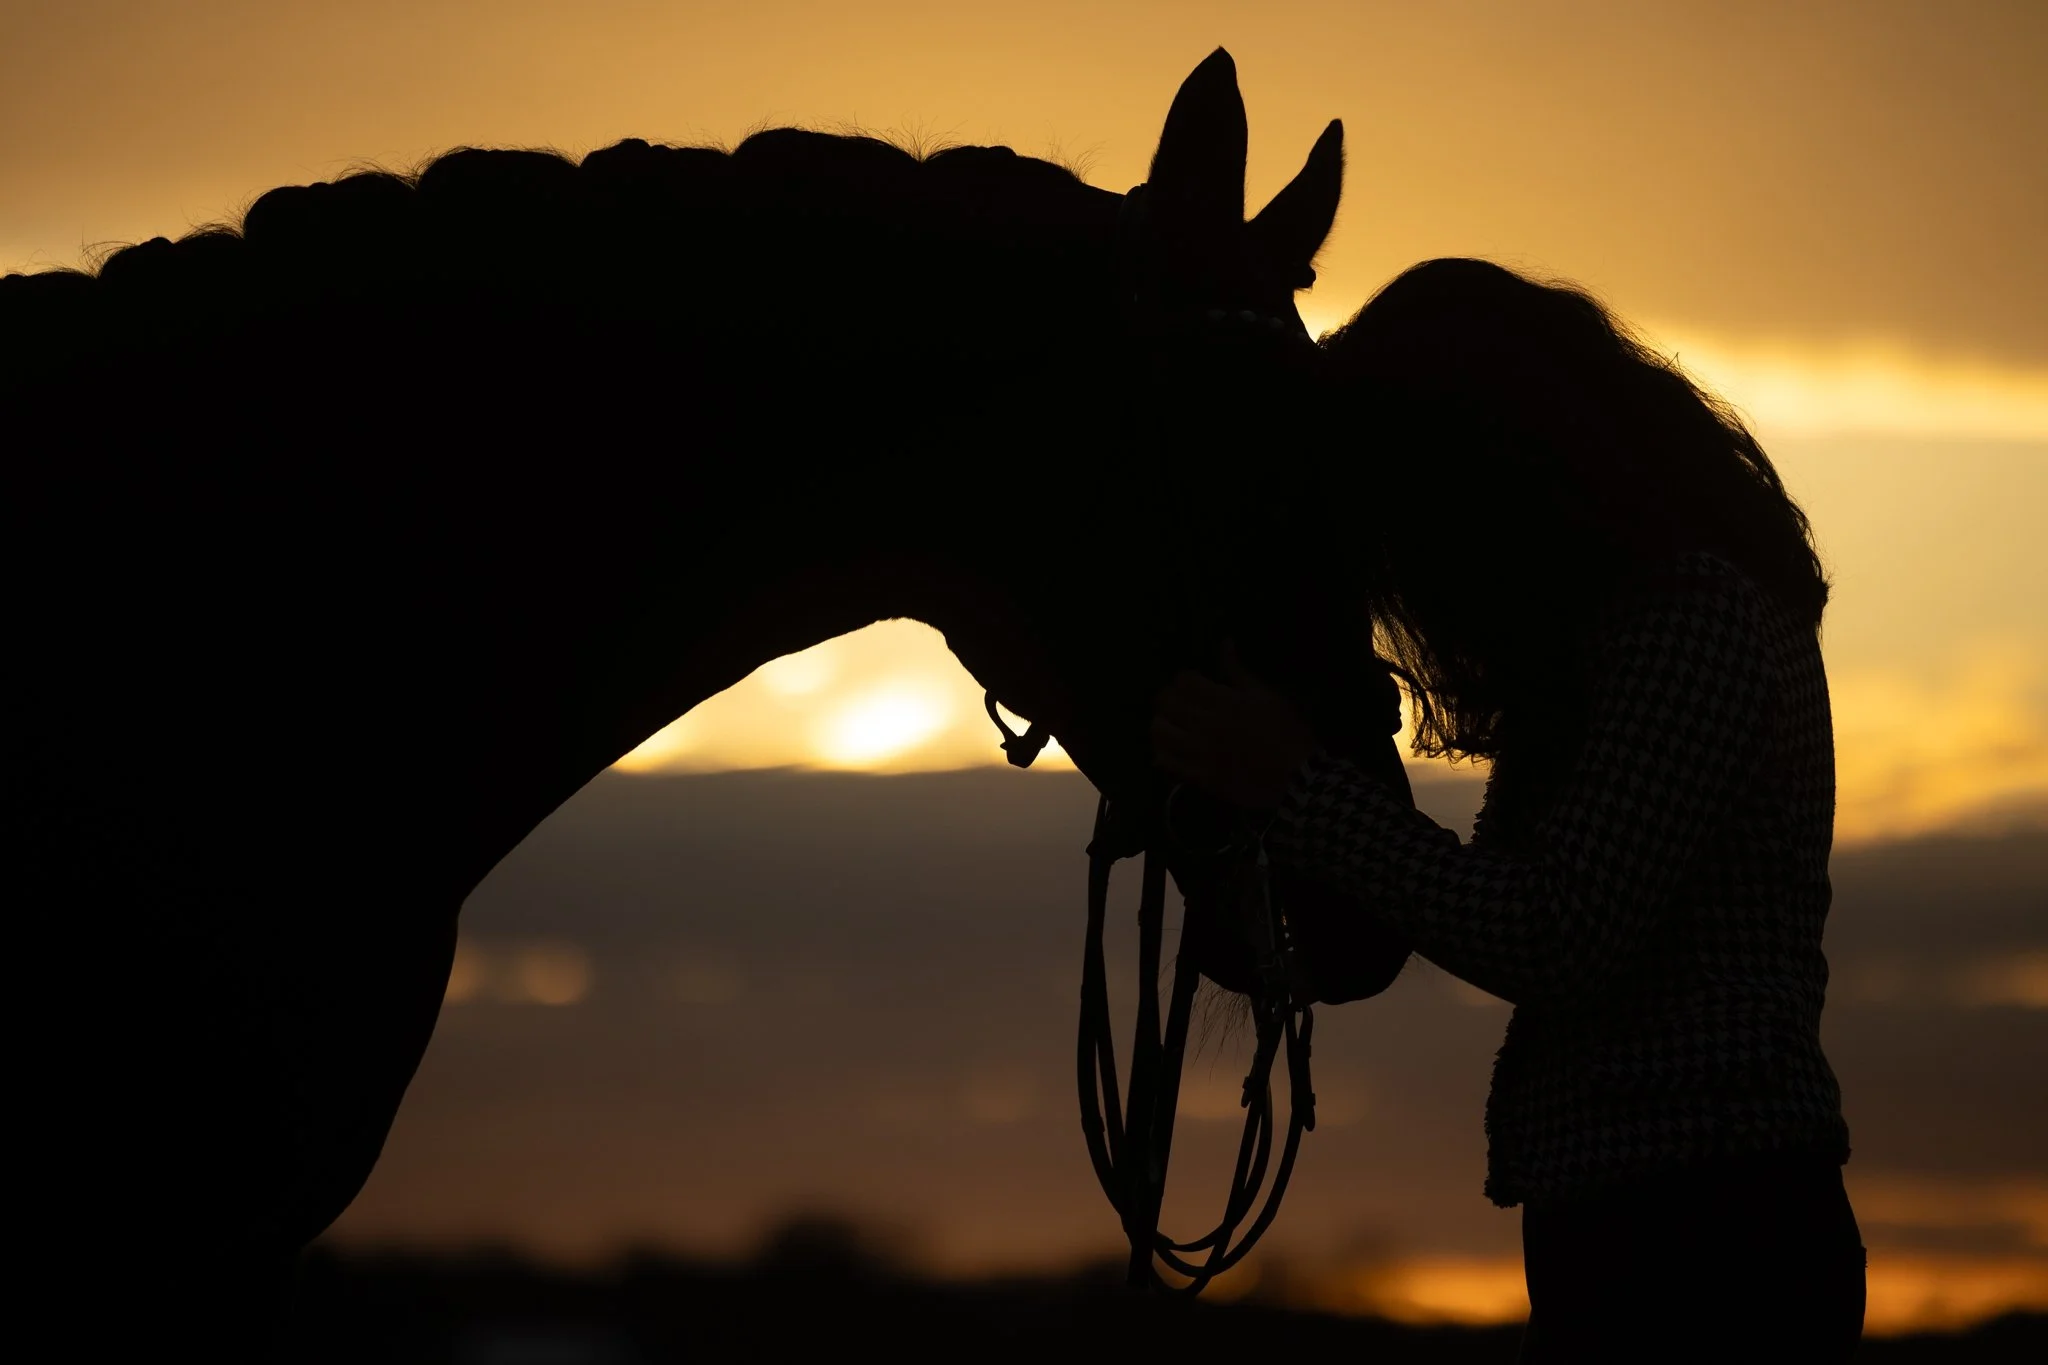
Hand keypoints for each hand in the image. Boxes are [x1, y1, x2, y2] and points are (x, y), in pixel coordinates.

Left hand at [1151, 642, 1319, 808]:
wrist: (1297, 778)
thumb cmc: (1286, 731)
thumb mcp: (1266, 695)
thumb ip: (1238, 671)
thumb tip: (1224, 643)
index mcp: (1224, 701)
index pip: (1183, 680)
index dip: (1184, 680)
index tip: (1192, 686)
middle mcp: (1207, 724)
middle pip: (1165, 703)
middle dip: (1169, 700)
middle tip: (1179, 705)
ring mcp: (1200, 752)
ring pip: (1160, 732)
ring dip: (1162, 725)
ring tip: (1173, 727)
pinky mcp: (1200, 777)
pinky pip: (1166, 763)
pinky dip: (1163, 754)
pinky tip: (1171, 751)